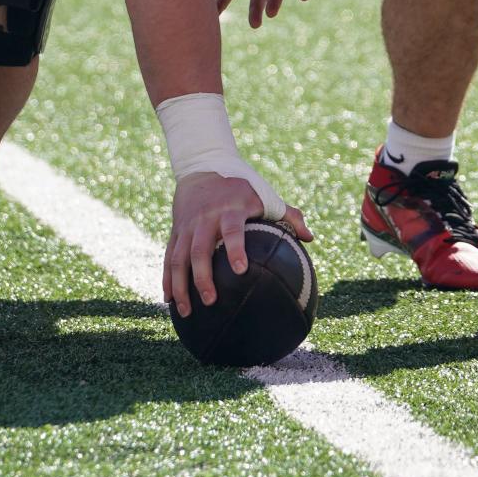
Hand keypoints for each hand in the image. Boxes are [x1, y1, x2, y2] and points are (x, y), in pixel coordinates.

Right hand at [164, 171, 311, 316]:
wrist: (201, 166)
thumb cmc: (240, 187)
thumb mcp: (264, 194)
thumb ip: (288, 215)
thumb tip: (310, 238)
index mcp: (229, 209)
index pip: (232, 230)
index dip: (235, 249)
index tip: (240, 270)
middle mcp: (205, 218)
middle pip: (199, 249)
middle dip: (203, 276)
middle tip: (211, 300)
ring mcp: (187, 226)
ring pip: (179, 257)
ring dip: (180, 285)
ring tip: (185, 311)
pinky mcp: (176, 231)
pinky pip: (168, 257)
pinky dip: (167, 279)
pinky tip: (169, 301)